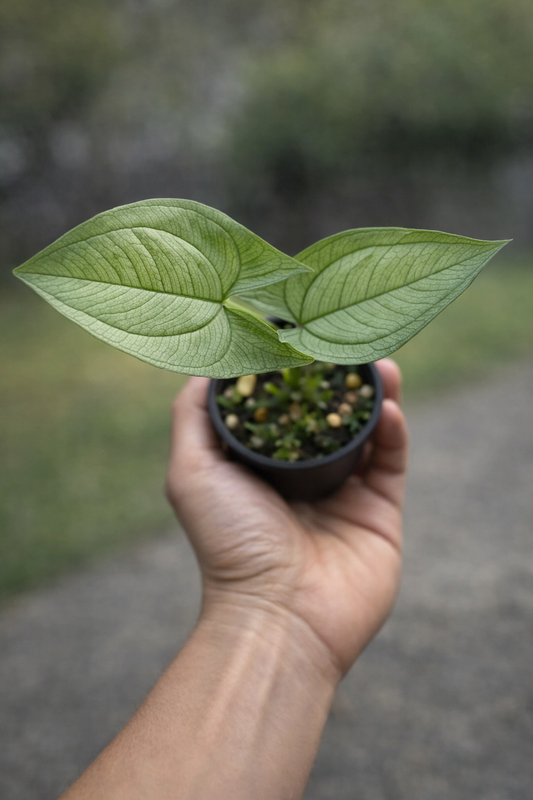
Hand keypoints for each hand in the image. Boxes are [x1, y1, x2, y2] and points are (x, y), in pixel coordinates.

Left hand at [166, 359, 407, 678]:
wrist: (282, 616)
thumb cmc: (229, 543)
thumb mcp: (191, 473)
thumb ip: (194, 418)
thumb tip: (207, 370)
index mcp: (260, 468)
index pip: (281, 409)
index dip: (292, 375)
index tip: (300, 338)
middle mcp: (302, 477)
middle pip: (327, 415)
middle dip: (338, 380)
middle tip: (347, 344)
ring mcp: (343, 493)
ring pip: (365, 431)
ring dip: (374, 395)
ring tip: (379, 363)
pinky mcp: (379, 511)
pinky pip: (390, 460)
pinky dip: (392, 430)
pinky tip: (388, 405)